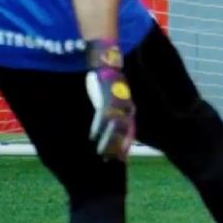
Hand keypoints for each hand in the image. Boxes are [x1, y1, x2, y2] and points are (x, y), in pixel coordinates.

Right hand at [85, 40, 134, 161]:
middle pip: (125, 132)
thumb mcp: (113, 98)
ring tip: (100, 153)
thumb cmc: (109, 81)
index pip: (130, 130)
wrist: (108, 62)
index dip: (126, 144)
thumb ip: (112, 111)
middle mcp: (126, 107)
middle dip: (117, 147)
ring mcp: (117, 103)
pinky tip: (92, 136)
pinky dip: (98, 127)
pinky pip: (103, 116)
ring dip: (108, 141)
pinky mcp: (107, 98)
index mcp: (128, 108)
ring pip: (115, 127)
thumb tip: (109, 123)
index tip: (122, 158)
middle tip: (109, 160)